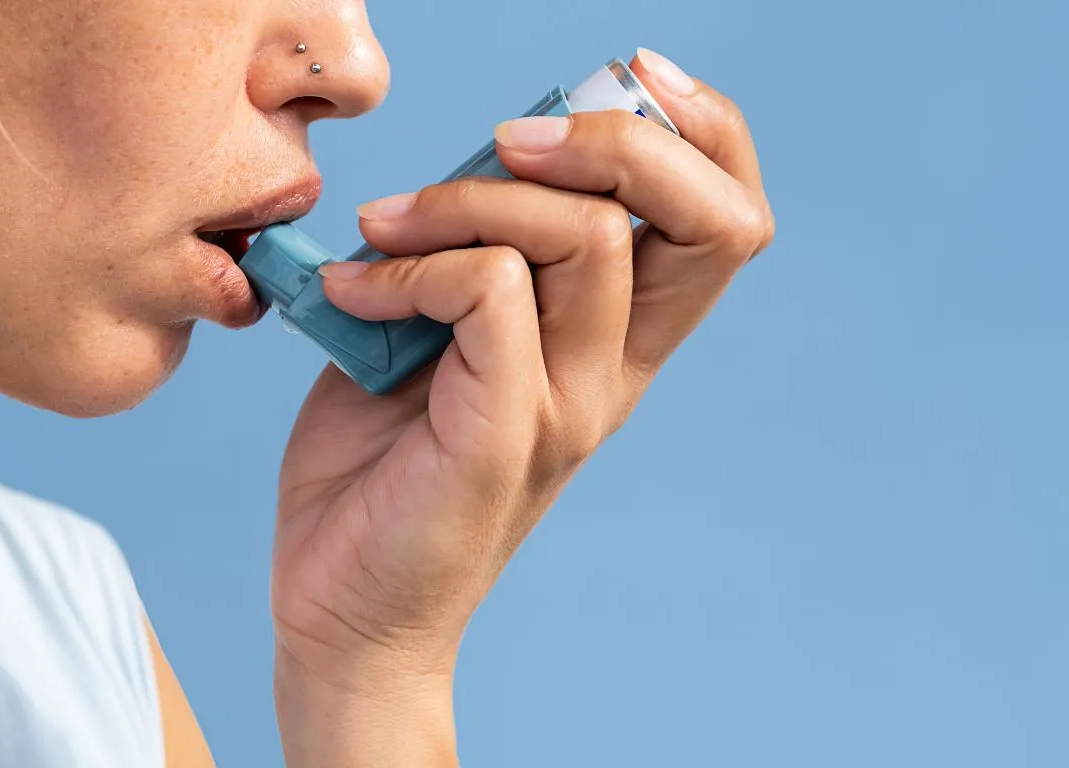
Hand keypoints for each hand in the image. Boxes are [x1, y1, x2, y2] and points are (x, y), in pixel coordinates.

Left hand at [270, 50, 772, 764]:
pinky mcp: (508, 432)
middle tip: (509, 139)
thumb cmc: (381, 465)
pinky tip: (356, 294)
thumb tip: (478, 157)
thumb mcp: (435, 328)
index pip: (725, 222)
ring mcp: (571, 404)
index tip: (630, 73)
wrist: (343, 604)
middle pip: (712, 222)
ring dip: (476, 197)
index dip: (705, 132)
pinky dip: (418, 262)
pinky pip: (493, 290)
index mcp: (614, 342)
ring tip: (387, 225)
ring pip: (590, 238)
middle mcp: (615, 372)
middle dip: (626, 140)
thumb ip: (476, 248)